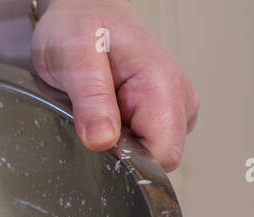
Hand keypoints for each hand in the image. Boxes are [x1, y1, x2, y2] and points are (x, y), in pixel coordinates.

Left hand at [32, 0, 198, 169]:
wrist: (83, 11)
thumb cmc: (80, 28)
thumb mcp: (75, 59)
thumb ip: (91, 100)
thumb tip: (102, 140)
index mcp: (162, 86)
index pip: (163, 155)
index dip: (130, 164)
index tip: (100, 146)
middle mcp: (177, 98)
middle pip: (157, 160)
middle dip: (121, 155)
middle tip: (91, 122)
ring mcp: (172, 106)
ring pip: (149, 155)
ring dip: (118, 147)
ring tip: (95, 113)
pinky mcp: (160, 113)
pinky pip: (143, 145)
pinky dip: (119, 140)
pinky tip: (102, 116)